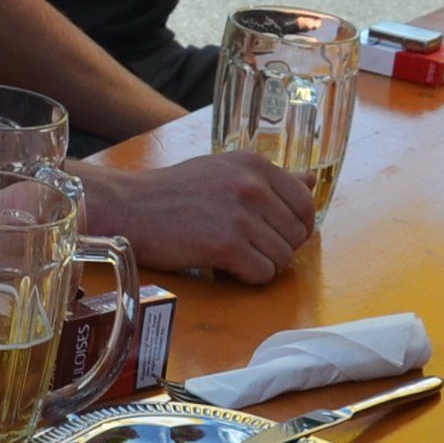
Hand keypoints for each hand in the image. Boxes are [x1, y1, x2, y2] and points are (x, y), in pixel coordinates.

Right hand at [79, 150, 312, 281]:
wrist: (131, 207)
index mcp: (255, 165)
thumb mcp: (225, 170)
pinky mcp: (226, 246)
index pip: (304, 202)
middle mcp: (252, 186)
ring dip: (262, 264)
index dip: (297, 225)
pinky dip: (248, 277)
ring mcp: (240, 216)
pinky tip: (227, 266)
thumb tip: (311, 180)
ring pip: (282, 257)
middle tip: (249, 247)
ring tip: (235, 256)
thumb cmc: (175, 191)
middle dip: (278, 247)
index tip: (277, 234)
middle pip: (296, 234)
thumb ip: (270, 178)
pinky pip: (262, 274)